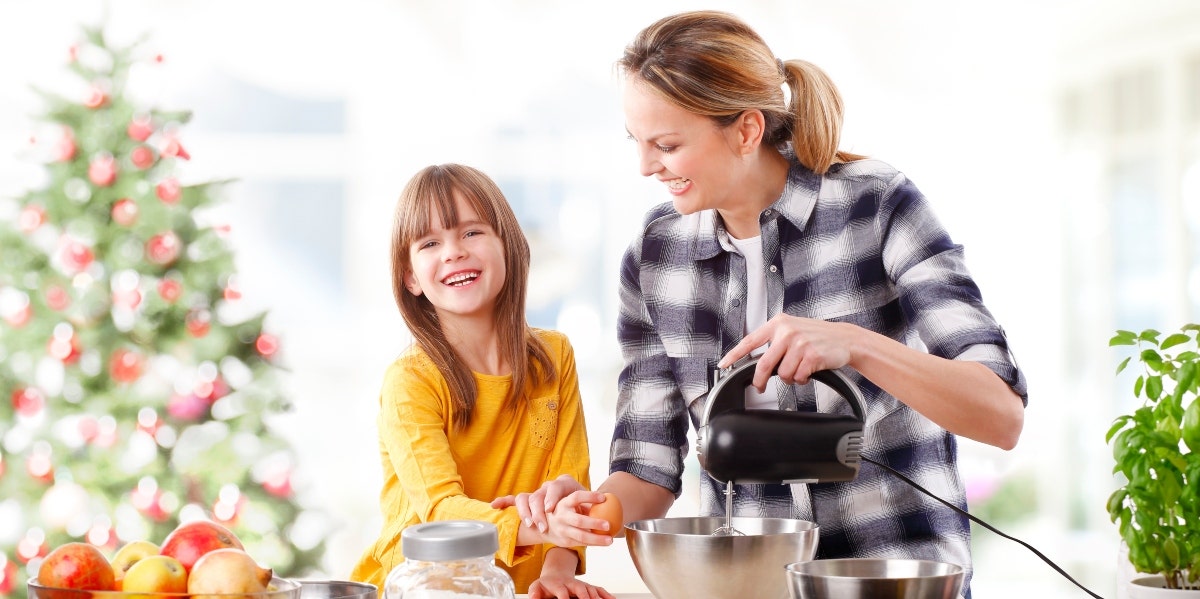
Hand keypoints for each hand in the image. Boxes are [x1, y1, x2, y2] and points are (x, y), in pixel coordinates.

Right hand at [493, 474, 587, 532]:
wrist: (572, 499)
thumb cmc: (582, 505)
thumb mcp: (587, 506)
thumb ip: (591, 513)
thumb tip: (605, 523)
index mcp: (563, 484)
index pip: (556, 488)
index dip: (552, 497)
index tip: (551, 509)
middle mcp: (548, 488)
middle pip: (538, 496)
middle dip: (538, 512)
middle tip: (542, 526)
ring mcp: (537, 493)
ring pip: (526, 499)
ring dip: (526, 513)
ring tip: (529, 525)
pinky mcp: (529, 500)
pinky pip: (513, 499)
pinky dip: (503, 501)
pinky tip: (494, 505)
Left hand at [527, 575, 615, 598]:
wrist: (555, 575)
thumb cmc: (546, 585)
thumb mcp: (536, 587)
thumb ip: (534, 593)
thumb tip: (532, 597)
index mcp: (558, 583)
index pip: (561, 591)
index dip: (564, 598)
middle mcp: (572, 583)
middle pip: (580, 589)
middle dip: (585, 597)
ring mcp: (581, 584)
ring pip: (591, 589)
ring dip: (597, 597)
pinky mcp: (588, 587)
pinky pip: (599, 590)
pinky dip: (606, 595)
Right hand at [538, 490, 614, 547]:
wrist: (544, 526)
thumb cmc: (565, 510)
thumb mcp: (569, 503)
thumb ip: (584, 503)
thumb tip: (609, 499)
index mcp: (564, 503)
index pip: (577, 497)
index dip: (590, 496)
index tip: (604, 497)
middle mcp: (561, 516)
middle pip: (579, 520)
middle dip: (594, 523)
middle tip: (608, 524)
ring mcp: (562, 530)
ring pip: (581, 536)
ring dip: (597, 539)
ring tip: (610, 540)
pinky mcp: (564, 541)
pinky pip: (581, 543)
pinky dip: (594, 543)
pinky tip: (605, 542)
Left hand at [718, 315, 854, 390]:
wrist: (844, 338)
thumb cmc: (817, 336)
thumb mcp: (793, 329)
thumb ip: (775, 340)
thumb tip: (756, 360)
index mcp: (778, 324)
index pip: (750, 341)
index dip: (734, 355)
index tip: (724, 364)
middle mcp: (787, 332)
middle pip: (764, 364)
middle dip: (760, 380)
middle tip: (760, 387)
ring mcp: (799, 344)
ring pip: (783, 374)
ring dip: (790, 378)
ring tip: (799, 370)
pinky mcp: (811, 356)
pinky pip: (798, 378)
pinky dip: (802, 380)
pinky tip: (808, 371)